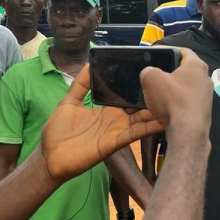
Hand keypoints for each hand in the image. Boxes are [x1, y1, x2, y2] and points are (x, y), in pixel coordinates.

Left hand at [42, 66, 163, 181]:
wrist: (49, 157)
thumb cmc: (57, 132)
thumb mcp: (69, 102)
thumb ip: (81, 84)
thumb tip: (90, 63)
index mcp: (106, 109)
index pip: (125, 95)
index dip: (136, 87)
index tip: (150, 74)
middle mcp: (115, 119)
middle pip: (138, 107)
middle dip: (150, 98)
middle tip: (167, 86)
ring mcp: (116, 130)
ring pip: (141, 119)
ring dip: (154, 112)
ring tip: (170, 101)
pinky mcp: (114, 142)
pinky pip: (134, 133)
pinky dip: (149, 128)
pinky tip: (161, 120)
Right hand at [139, 48, 212, 137]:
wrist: (188, 131)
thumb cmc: (172, 100)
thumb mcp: (151, 78)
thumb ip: (148, 70)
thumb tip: (149, 74)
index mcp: (196, 65)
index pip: (184, 51)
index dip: (170, 51)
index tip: (159, 56)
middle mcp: (206, 78)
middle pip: (186, 70)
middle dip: (171, 72)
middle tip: (157, 76)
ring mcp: (207, 95)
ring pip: (188, 87)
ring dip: (175, 89)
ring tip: (160, 94)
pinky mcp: (204, 110)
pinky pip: (189, 101)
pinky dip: (179, 102)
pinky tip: (169, 109)